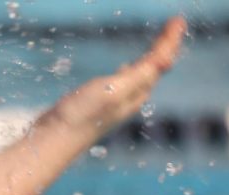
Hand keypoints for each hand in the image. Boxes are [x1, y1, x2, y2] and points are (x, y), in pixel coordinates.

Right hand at [43, 16, 185, 137]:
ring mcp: (112, 101)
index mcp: (136, 93)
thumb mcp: (113, 90)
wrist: (51, 141)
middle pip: (154, 67)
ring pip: (140, 74)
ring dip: (150, 57)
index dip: (169, 41)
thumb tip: (167, 58)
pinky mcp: (96, 103)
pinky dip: (130, 67)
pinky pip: (123, 79)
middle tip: (175, 24)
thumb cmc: (81, 116)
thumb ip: (140, 74)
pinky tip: (123, 69)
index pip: (160, 62)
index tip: (178, 20)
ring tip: (158, 45)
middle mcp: (129, 98)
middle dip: (165, 46)